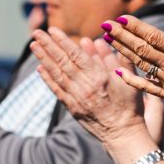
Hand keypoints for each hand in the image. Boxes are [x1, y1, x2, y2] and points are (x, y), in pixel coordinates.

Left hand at [30, 27, 147, 148]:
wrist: (123, 134)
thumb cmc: (129, 105)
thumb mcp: (127, 79)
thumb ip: (113, 58)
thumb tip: (98, 41)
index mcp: (99, 78)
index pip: (76, 55)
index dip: (63, 41)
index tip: (52, 29)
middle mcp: (85, 87)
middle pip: (62, 62)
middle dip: (48, 45)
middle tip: (36, 33)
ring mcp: (76, 99)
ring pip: (57, 75)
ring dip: (44, 59)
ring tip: (34, 45)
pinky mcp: (72, 109)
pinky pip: (57, 90)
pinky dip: (47, 78)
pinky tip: (40, 68)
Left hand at [105, 9, 163, 132]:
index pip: (156, 38)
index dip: (137, 27)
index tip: (121, 18)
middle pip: (142, 49)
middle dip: (122, 36)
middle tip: (105, 24)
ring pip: (141, 64)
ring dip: (122, 51)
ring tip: (107, 39)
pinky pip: (145, 86)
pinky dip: (130, 78)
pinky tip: (116, 70)